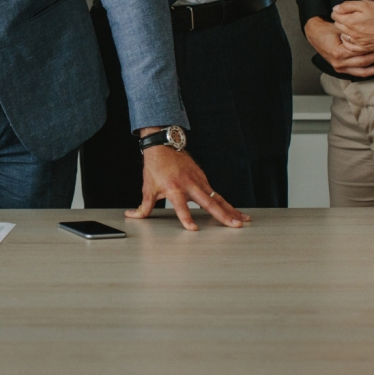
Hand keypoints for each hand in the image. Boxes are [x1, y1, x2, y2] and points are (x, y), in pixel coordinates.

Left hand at [126, 136, 248, 230]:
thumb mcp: (148, 187)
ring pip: (217, 198)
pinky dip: (226, 202)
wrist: (163, 145)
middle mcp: (189, 184)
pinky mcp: (203, 178)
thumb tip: (131, 216)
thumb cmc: (155, 166)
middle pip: (209, 202)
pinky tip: (235, 211)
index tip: (193, 229)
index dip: (186, 218)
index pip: (180, 206)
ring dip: (230, 210)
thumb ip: (143, 206)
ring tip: (242, 220)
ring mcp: (199, 180)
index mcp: (174, 188)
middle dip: (223, 215)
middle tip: (234, 226)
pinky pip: (216, 193)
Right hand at [304, 15, 373, 77]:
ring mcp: (339, 68)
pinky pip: (358, 73)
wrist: (315, 34)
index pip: (361, 52)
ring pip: (362, 71)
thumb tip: (371, 33)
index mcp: (338, 53)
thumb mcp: (340, 28)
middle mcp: (339, 63)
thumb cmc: (328, 30)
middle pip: (364, 62)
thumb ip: (353, 33)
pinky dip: (369, 71)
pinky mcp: (341, 70)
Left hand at [331, 0, 373, 52]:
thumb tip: (336, 8)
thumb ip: (347, 6)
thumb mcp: (365, 4)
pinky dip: (349, 42)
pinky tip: (352, 37)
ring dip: (344, 31)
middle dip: (340, 20)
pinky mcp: (365, 48)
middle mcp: (351, 34)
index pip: (334, 16)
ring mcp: (358, 42)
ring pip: (343, 36)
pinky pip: (350, 47)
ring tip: (352, 26)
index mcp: (350, 21)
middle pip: (337, 26)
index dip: (338, 11)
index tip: (343, 10)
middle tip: (348, 16)